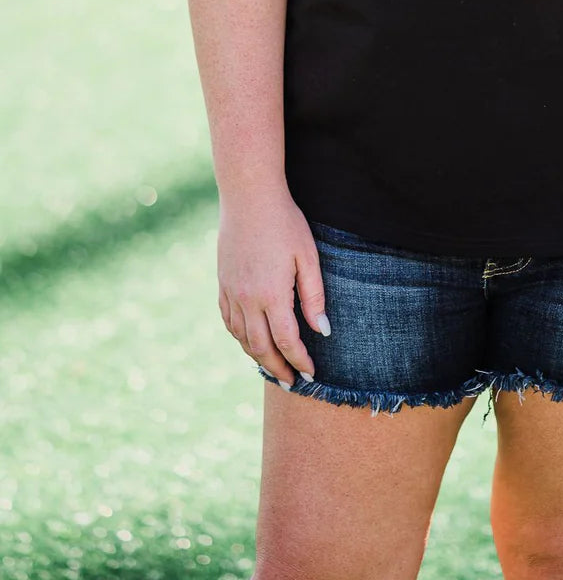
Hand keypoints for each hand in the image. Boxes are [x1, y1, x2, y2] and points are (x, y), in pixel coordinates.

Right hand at [217, 189, 329, 389]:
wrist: (249, 197)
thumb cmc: (285, 222)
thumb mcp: (308, 256)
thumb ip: (314, 296)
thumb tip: (323, 331)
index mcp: (271, 294)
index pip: (286, 341)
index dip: (299, 361)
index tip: (310, 374)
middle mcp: (247, 299)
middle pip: (261, 347)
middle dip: (278, 368)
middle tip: (291, 382)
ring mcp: (231, 292)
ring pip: (242, 337)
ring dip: (257, 355)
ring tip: (273, 365)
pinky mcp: (222, 283)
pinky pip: (228, 320)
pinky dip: (240, 337)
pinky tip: (250, 339)